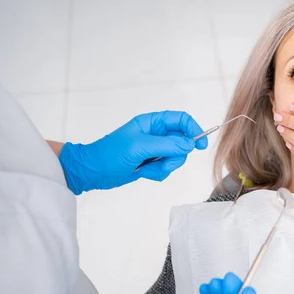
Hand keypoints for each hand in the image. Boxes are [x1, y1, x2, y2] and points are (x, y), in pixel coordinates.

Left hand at [59, 111, 207, 193]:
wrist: (93, 172)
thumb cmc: (111, 154)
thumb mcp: (140, 146)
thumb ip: (167, 144)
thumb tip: (189, 144)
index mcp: (153, 122)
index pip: (181, 120)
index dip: (193, 130)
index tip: (199, 145)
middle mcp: (156, 134)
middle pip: (183, 142)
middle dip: (175, 155)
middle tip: (162, 162)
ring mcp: (155, 149)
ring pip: (176, 157)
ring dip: (164, 167)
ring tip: (147, 169)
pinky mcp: (152, 163)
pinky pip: (167, 168)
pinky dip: (158, 173)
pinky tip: (143, 173)